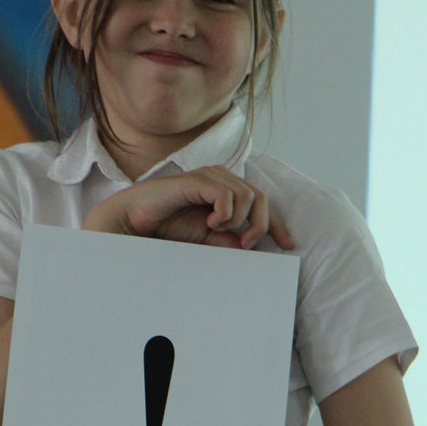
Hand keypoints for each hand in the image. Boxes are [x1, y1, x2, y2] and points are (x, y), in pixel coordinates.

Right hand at [83, 166, 292, 250]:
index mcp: (227, 192)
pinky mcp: (198, 180)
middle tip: (244, 244)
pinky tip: (209, 221)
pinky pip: (227, 195)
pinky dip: (224, 213)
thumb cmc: (169, 227)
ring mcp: (210, 177)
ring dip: (237, 220)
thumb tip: (254, 249)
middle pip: (261, 197)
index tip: (288, 245)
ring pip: (248, 196)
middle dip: (260, 224)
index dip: (276, 224)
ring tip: (216, 229)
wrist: (138, 221)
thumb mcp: (207, 239)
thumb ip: (229, 240)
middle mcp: (222, 179)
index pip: (261, 204)